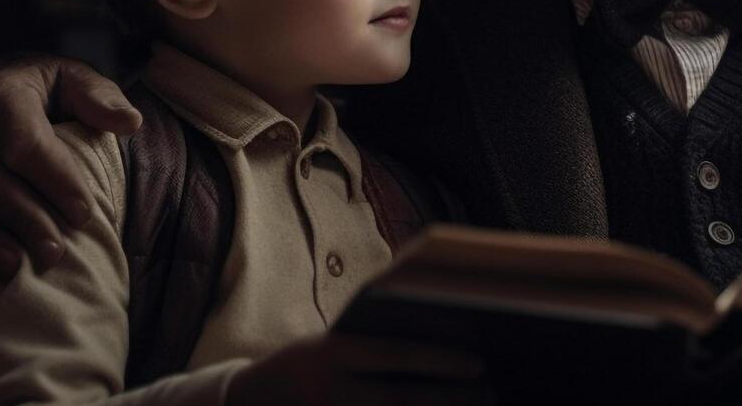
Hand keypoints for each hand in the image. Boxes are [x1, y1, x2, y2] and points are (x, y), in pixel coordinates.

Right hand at [0, 56, 141, 286]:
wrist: (5, 98)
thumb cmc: (52, 93)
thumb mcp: (78, 81)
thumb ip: (101, 98)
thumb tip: (129, 122)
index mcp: (3, 96)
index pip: (24, 143)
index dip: (55, 181)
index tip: (85, 213)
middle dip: (26, 221)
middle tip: (57, 252)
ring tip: (24, 272)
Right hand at [227, 334, 490, 405]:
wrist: (251, 400)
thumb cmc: (307, 363)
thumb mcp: (332, 342)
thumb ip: (374, 344)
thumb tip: (439, 346)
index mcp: (332, 353)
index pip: (396, 354)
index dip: (440, 359)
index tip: (478, 363)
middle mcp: (331, 391)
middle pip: (402, 398)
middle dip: (450, 397)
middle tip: (490, 392)